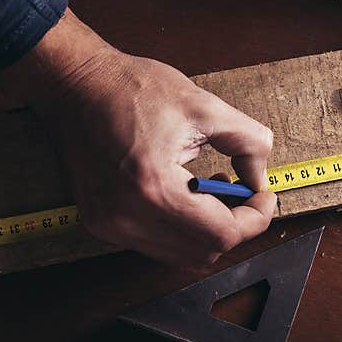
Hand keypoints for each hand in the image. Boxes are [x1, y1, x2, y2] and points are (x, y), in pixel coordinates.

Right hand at [0, 9, 276, 265]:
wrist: (78, 85)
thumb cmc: (134, 89)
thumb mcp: (205, 107)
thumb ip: (248, 143)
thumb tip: (260, 180)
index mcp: (153, 187)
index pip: (222, 234)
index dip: (255, 218)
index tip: (264, 197)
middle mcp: (126, 217)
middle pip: (203, 253)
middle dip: (232, 225)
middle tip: (241, 191)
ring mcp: (109, 225)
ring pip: (180, 255)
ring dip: (205, 230)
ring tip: (208, 188)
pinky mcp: (99, 224)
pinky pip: (155, 244)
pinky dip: (179, 229)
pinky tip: (182, 194)